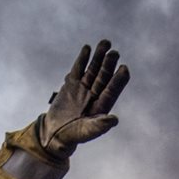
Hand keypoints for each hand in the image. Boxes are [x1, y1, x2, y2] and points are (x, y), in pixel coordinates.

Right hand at [38, 40, 129, 156]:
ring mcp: (83, 88)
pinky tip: (88, 48)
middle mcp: (95, 95)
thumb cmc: (72, 136)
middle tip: (114, 53)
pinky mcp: (71, 84)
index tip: (124, 69)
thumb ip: (99, 126)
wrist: (54, 133)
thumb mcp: (86, 132)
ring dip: (99, 57)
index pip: (112, 90)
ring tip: (105, 43)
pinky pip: (78, 69)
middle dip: (109, 65)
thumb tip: (114, 119)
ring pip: (93, 70)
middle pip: (104, 77)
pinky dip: (83, 59)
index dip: (118, 80)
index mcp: (102, 106)